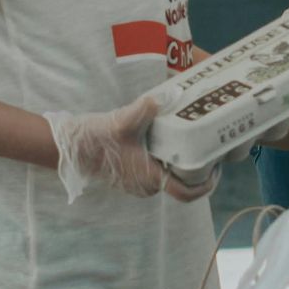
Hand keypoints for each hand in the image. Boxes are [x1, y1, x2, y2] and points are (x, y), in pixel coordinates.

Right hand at [48, 96, 215, 203]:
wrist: (72, 148)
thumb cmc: (97, 139)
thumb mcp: (123, 121)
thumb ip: (145, 109)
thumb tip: (167, 95)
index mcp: (150, 178)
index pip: (187, 193)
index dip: (207, 184)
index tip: (217, 168)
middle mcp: (147, 187)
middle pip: (183, 184)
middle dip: (199, 168)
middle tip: (210, 147)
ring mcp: (139, 184)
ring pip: (170, 178)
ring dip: (183, 164)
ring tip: (195, 142)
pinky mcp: (133, 178)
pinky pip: (158, 174)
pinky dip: (168, 162)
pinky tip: (172, 143)